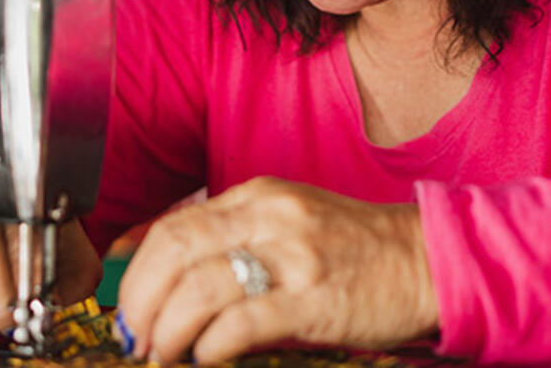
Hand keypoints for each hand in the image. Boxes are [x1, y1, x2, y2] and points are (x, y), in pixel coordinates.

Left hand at [116, 177, 437, 363]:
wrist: (426, 262)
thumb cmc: (351, 250)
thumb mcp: (283, 225)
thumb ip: (225, 240)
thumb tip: (151, 266)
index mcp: (255, 198)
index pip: (171, 226)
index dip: (134, 270)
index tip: (123, 305)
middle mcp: (268, 218)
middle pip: (173, 252)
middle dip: (140, 300)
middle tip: (135, 336)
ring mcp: (293, 258)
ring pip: (198, 289)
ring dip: (168, 329)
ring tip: (164, 354)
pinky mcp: (314, 300)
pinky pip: (241, 323)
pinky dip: (211, 346)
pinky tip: (207, 358)